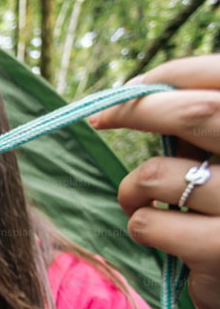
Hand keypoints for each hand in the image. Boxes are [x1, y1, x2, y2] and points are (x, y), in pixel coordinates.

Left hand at [90, 55, 219, 308]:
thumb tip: (144, 94)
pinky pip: (150, 223)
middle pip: (197, 113)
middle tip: (101, 119)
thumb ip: (206, 131)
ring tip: (141, 202)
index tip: (133, 87)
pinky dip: (140, 225)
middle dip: (137, 111)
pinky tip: (158, 233)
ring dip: (133, 188)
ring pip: (157, 174)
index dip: (174, 75)